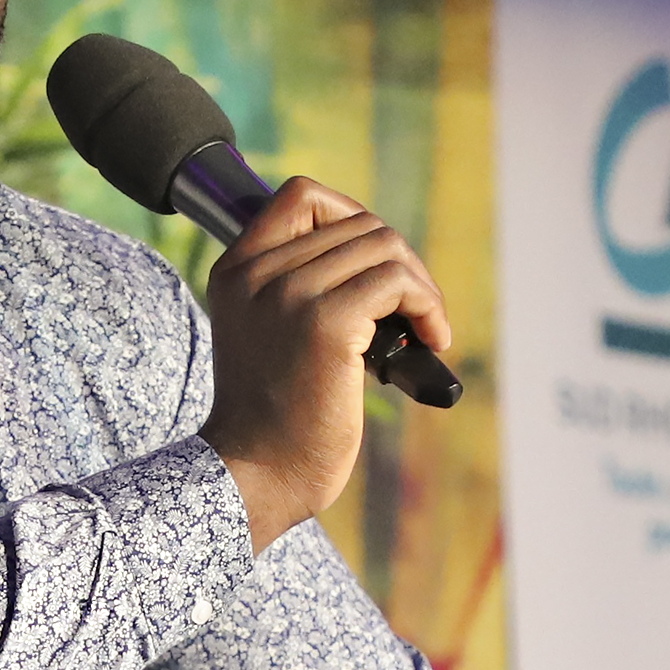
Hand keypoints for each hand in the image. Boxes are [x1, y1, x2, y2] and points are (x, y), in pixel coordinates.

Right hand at [197, 179, 455, 549]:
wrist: (258, 473)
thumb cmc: (275, 418)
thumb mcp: (267, 334)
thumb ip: (295, 288)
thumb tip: (377, 254)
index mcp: (238, 269)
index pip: (302, 195)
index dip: (352, 218)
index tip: (373, 270)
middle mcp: (259, 273)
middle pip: (358, 222)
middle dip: (401, 264)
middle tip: (411, 315)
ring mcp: (291, 294)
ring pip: (385, 247)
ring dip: (420, 288)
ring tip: (424, 331)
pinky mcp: (328, 323)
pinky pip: (398, 282)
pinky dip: (428, 307)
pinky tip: (431, 342)